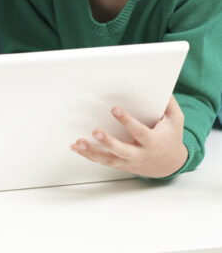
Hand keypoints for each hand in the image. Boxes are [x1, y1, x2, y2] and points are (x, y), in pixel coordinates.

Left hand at [71, 95, 188, 177]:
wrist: (170, 164)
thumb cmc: (170, 138)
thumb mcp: (176, 120)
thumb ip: (170, 104)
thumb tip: (163, 88)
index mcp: (152, 141)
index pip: (139, 131)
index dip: (127, 121)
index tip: (114, 109)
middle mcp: (139, 153)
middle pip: (122, 150)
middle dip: (108, 142)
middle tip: (96, 132)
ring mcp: (129, 161)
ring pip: (109, 159)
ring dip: (92, 152)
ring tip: (78, 143)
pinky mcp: (121, 164)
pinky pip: (104, 161)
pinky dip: (89, 155)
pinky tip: (76, 147)